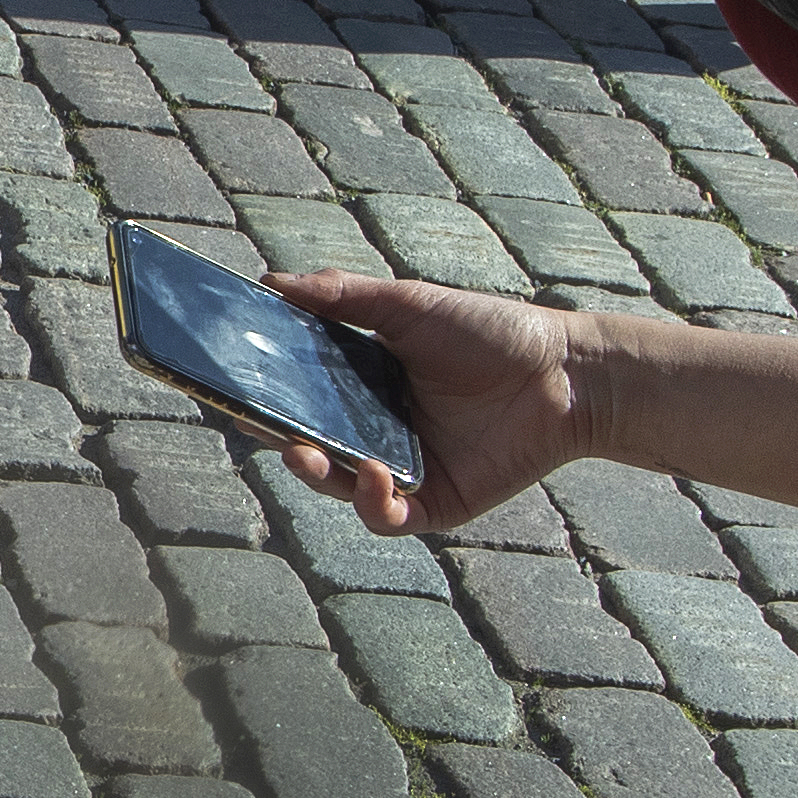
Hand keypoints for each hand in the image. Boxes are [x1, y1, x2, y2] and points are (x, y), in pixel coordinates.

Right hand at [253, 268, 593, 535]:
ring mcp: (403, 470)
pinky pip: (387, 517)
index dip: (266, 395)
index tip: (234, 387)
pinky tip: (375, 476)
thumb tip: (269, 281)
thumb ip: (339, 296)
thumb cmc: (490, 332)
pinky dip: (372, 502)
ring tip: (306, 454)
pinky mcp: (434, 503)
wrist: (564, 373)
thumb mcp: (407, 304)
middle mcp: (376, 431)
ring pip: (339, 487)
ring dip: (316, 474)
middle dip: (279, 438)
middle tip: (260, 424)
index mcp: (363, 386)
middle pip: (311, 443)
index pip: (300, 396)